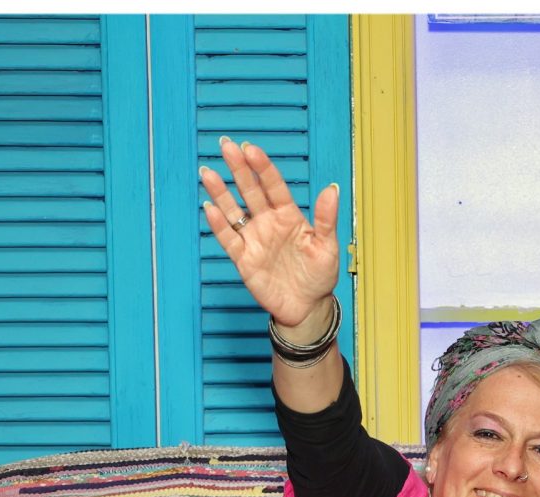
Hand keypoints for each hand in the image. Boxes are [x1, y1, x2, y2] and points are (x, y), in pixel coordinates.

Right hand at [200, 138, 340, 331]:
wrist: (307, 307)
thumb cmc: (319, 276)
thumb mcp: (328, 247)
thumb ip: (326, 219)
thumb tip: (332, 189)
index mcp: (289, 216)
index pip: (273, 186)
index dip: (262, 168)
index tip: (251, 149)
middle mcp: (268, 223)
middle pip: (250, 191)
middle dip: (238, 169)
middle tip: (226, 146)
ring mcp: (254, 239)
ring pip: (233, 211)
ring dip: (220, 192)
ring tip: (207, 173)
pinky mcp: (244, 259)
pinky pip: (228, 239)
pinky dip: (219, 225)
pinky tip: (209, 207)